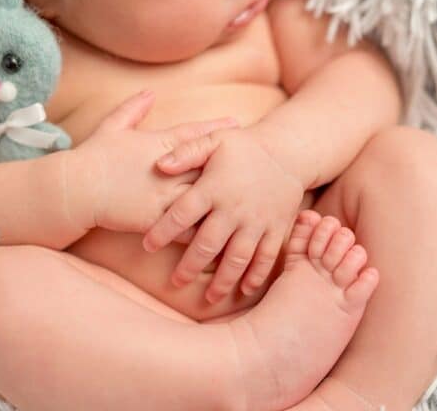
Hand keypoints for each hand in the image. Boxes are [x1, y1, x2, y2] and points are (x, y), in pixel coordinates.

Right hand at [70, 90, 238, 233]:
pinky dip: (205, 231)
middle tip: (257, 167)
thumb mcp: (112, 127)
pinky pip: (187, 227)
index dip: (218, 130)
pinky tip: (223, 236)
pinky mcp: (156, 219)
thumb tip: (149, 91)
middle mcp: (167, 169)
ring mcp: (163, 195)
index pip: (195, 135)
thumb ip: (133, 109)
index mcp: (159, 145)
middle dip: (232, 168)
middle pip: (207, 167)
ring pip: (203, 199)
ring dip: (224, 202)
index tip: (239, 126)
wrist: (75, 189)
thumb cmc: (93, 157)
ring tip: (248, 205)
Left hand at [143, 126, 304, 302]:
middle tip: (176, 282)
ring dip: (222, 280)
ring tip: (208, 297)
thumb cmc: (244, 147)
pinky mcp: (276, 228)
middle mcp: (235, 208)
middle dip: (190, 266)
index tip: (147, 245)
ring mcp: (257, 221)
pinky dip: (256, 276)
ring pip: (237, 257)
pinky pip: (266, 257)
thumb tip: (158, 165)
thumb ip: (185, 152)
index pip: (182, 213)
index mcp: (214, 188)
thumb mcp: (214, 140)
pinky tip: (244, 290)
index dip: (163, 231)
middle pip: (208, 244)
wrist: (289, 151)